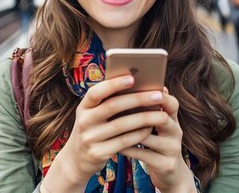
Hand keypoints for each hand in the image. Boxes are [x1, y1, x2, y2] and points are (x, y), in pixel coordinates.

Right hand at [46, 75, 167, 188]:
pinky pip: (123, 141)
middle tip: (158, 96)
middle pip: (112, 106)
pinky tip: (150, 129)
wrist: (77, 159)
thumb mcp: (92, 114)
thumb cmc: (92, 129)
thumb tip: (135, 84)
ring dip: (144, 118)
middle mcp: (83, 121)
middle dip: (138, 99)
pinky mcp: (98, 153)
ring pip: (121, 125)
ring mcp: (90, 138)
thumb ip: (106, 102)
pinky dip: (139, 134)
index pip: (96, 92)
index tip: (132, 78)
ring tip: (162, 114)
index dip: (113, 84)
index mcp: (83, 107)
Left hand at [120, 87, 195, 192]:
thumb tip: (127, 85)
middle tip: (119, 107)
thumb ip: (146, 109)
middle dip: (141, 112)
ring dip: (129, 130)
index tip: (138, 87)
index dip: (158, 95)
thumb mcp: (155, 126)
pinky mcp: (167, 165)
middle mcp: (176, 132)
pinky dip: (128, 148)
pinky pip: (144, 154)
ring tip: (112, 125)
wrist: (171, 174)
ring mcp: (173, 149)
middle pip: (162, 118)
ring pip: (149, 137)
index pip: (172, 103)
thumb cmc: (156, 143)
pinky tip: (115, 144)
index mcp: (172, 119)